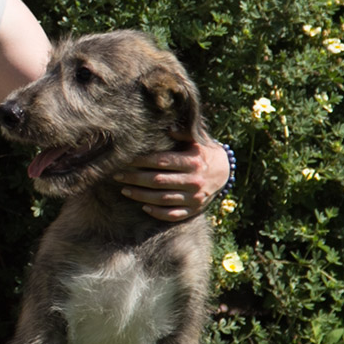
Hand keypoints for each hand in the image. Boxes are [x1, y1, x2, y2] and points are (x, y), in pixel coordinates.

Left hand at [112, 135, 229, 221]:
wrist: (226, 172)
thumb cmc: (204, 152)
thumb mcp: (197, 139)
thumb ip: (183, 133)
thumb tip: (167, 129)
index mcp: (193, 162)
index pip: (162, 162)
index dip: (142, 161)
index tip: (126, 160)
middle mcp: (194, 181)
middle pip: (158, 181)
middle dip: (135, 179)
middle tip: (117, 176)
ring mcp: (194, 198)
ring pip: (162, 199)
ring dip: (141, 196)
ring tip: (125, 190)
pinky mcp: (194, 210)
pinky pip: (173, 214)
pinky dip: (158, 213)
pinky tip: (144, 207)